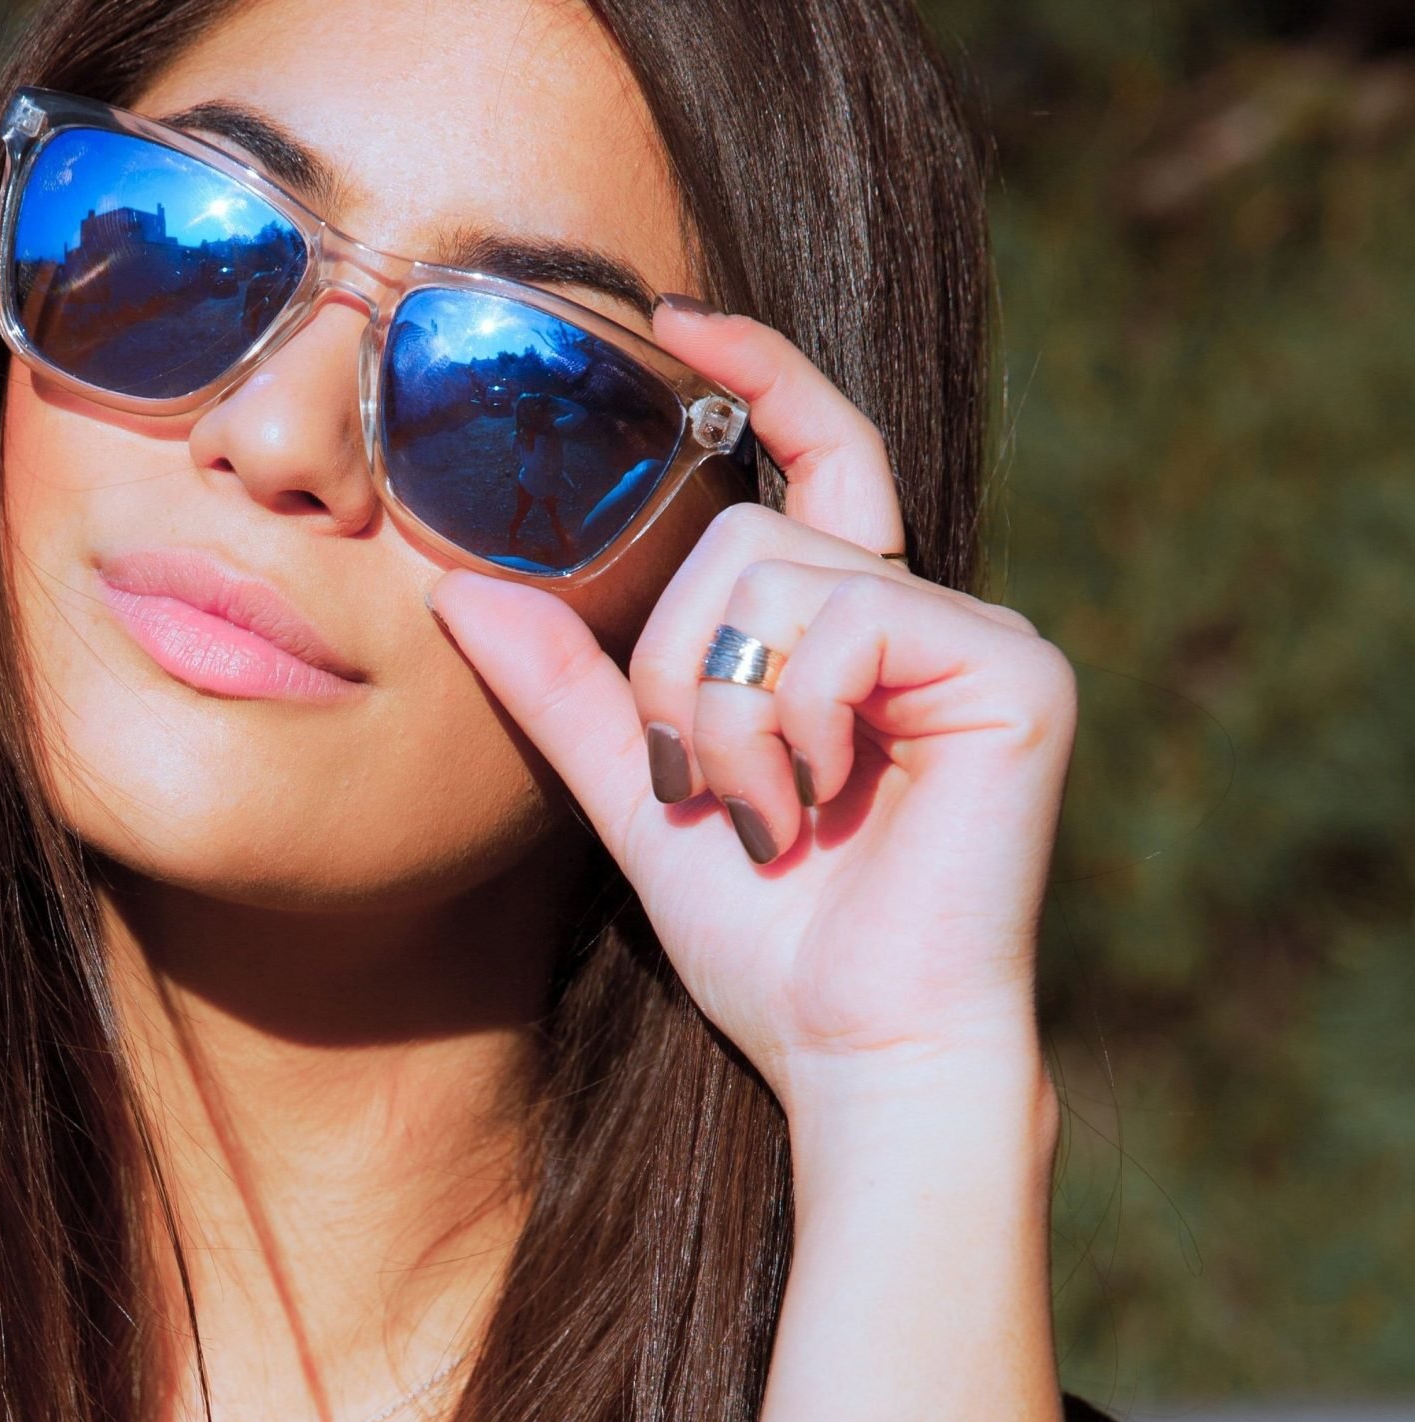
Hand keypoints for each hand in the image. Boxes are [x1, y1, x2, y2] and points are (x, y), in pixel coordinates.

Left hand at [427, 301, 1077, 1117]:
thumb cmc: (759, 933)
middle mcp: (920, 611)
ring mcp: (979, 634)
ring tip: (762, 814)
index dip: (758, 374)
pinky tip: (816, 804)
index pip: (810, 457)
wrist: (851, 1047)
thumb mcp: (639, 791)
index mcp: (844, 629)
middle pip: (744, 534)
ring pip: (779, 570)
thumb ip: (565, 688)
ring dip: (725, 711)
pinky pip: (849, 615)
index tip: (672, 319)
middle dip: (677, 667)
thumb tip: (460, 590)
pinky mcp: (1016, 670)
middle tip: (705, 787)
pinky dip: (794, 717)